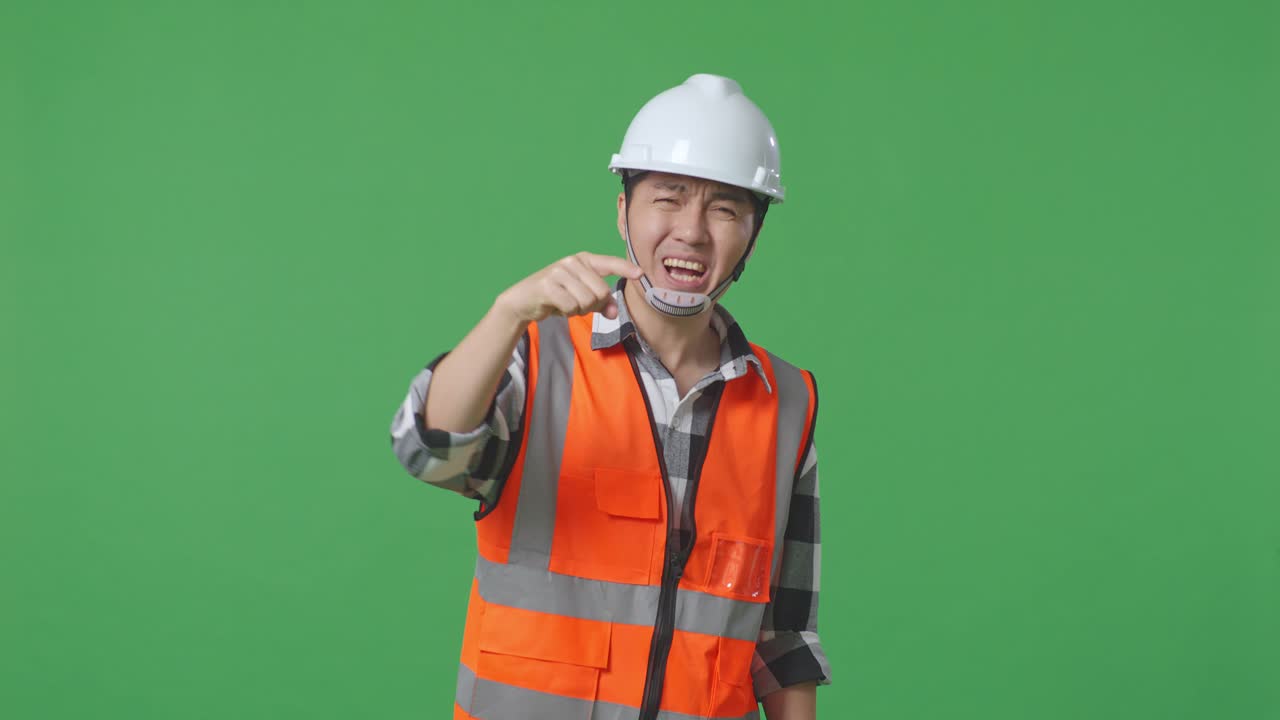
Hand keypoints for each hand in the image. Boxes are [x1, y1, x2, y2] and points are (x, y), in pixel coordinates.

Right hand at [495, 252, 642, 323]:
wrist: (523, 301)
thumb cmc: (555, 296)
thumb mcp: (580, 297)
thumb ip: (600, 304)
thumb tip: (614, 313)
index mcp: (583, 260)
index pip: (610, 263)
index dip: (626, 269)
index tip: (641, 274)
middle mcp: (572, 261)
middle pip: (601, 291)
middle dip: (593, 305)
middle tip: (577, 305)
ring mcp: (559, 271)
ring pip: (587, 301)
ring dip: (578, 310)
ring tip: (565, 305)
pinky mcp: (548, 285)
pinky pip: (571, 306)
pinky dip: (567, 312)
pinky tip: (557, 307)